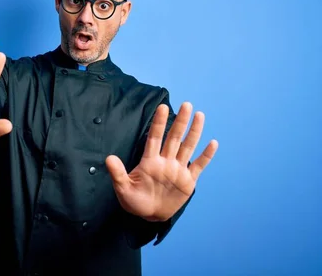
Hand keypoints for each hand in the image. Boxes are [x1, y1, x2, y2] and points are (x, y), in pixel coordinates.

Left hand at [105, 102, 217, 221]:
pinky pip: (198, 166)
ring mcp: (178, 170)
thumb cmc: (134, 201)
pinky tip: (213, 143)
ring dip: (194, 132)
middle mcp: (165, 161)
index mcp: (150, 161)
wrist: (149, 216)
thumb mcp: (123, 189)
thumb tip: (108, 158)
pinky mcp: (188, 181)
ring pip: (187, 147)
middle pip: (174, 138)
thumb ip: (118, 174)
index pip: (155, 138)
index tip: (162, 107)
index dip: (158, 123)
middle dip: (180, 122)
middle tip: (186, 104)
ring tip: (199, 115)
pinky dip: (206, 156)